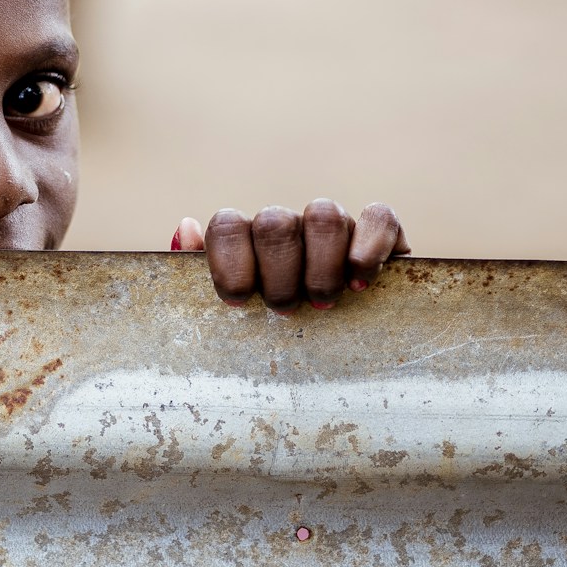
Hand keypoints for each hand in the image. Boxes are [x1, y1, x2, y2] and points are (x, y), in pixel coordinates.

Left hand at [171, 200, 408, 310]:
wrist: (346, 351)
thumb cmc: (275, 333)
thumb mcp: (238, 313)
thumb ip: (201, 275)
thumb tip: (185, 229)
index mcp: (248, 239)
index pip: (228, 225)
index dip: (230, 263)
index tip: (239, 302)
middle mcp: (290, 224)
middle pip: (275, 224)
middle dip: (279, 276)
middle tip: (287, 310)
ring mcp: (335, 223)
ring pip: (324, 215)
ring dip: (321, 268)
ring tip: (324, 303)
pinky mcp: (381, 230)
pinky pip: (378, 216)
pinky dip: (369, 248)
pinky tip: (361, 283)